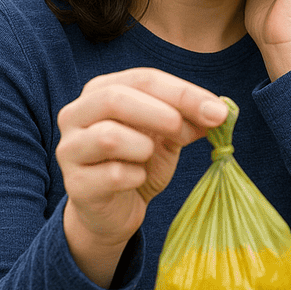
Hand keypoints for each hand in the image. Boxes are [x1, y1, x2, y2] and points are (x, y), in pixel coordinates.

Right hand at [56, 68, 227, 286]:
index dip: (184, 92)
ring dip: (144, 147)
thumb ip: (189, 119)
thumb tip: (220, 111)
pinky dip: (136, 177)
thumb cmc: (139, 163)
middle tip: (187, 131)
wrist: (116, 211)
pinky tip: (137, 180)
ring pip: (109, 137)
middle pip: (115, 98)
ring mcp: (70, 149)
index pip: (143, 78)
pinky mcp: (75, 184)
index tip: (218, 111)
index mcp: (101, 90)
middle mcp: (76, 114)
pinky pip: (113, 175)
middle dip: (162, 112)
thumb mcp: (169, 135)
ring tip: (149, 157)